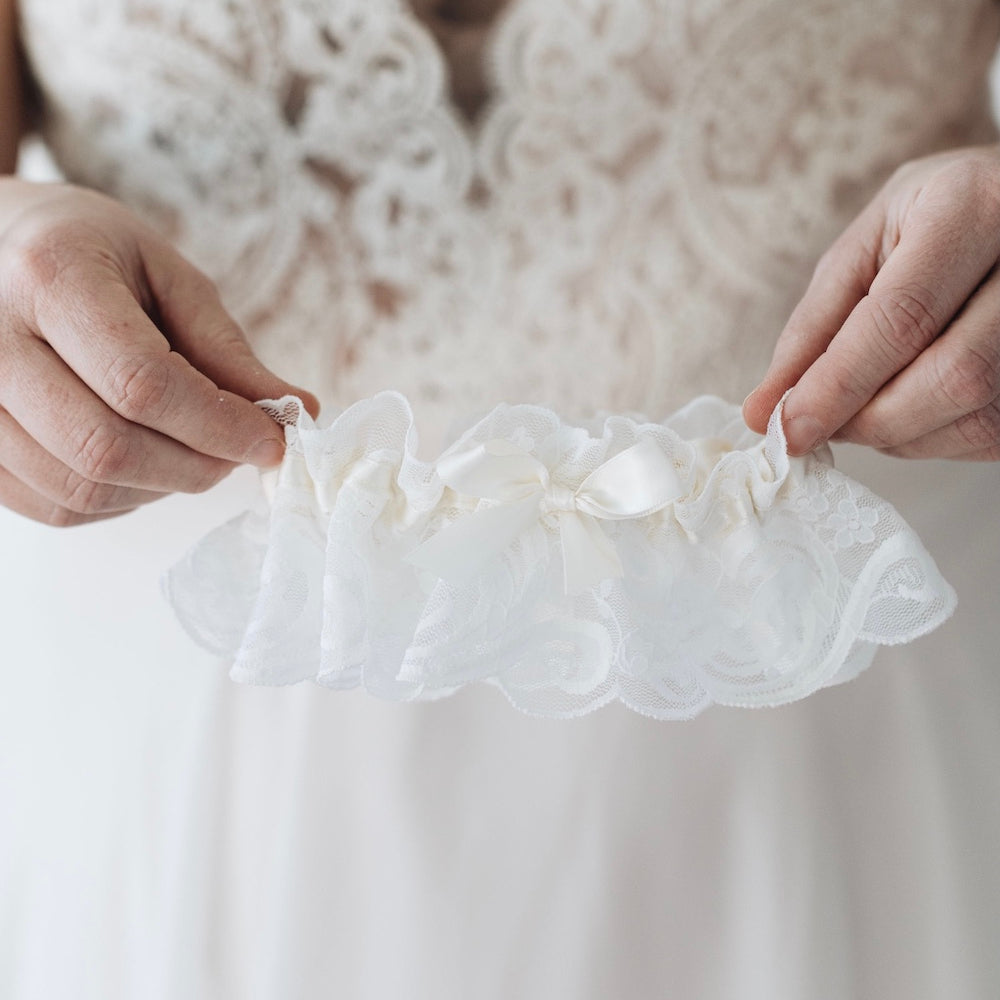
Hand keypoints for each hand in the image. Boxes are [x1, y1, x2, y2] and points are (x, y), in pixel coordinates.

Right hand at [0, 180, 318, 525]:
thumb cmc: (92, 255)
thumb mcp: (169, 277)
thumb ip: (226, 350)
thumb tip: (298, 411)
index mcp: (51, 276)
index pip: (141, 383)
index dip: (218, 426)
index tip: (271, 441)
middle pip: (105, 448)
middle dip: (196, 466)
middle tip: (236, 452)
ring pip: (80, 489)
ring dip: (161, 487)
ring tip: (190, 450)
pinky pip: (53, 507)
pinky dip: (118, 500)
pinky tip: (144, 464)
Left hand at [743, 145, 999, 460]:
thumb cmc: (926, 224)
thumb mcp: (859, 254)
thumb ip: (811, 332)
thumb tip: (763, 412)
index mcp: (970, 209)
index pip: (901, 320)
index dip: (837, 387)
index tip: (787, 428)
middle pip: (952, 377)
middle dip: (869, 420)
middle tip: (821, 423)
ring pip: (976, 415)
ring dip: (899, 435)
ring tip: (865, 404)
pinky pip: (991, 433)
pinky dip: (931, 438)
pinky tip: (911, 405)